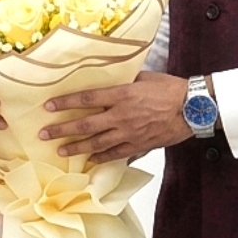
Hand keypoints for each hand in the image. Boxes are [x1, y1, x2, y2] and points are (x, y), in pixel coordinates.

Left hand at [40, 71, 192, 163]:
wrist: (192, 108)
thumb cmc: (169, 89)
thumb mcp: (144, 77)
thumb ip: (123, 80)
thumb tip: (108, 76)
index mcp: (121, 95)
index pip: (87, 99)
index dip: (66, 103)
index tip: (49, 106)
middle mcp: (121, 116)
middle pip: (85, 125)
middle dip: (62, 130)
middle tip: (44, 134)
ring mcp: (129, 133)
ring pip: (96, 143)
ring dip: (76, 148)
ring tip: (60, 151)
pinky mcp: (139, 145)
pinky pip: (115, 154)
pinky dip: (101, 158)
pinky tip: (89, 160)